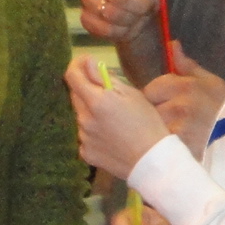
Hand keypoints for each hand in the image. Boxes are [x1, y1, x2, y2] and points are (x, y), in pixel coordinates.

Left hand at [66, 56, 175, 177]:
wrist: (152, 162)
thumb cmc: (148, 123)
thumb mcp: (132, 94)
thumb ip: (105, 78)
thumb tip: (87, 63)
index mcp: (96, 102)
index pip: (72, 76)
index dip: (77, 65)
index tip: (87, 62)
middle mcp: (84, 119)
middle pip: (75, 95)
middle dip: (87, 89)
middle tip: (109, 95)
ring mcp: (83, 138)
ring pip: (80, 116)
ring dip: (91, 111)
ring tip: (114, 120)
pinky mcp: (85, 153)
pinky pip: (85, 135)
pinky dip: (93, 131)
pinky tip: (111, 136)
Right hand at [79, 0, 188, 43]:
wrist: (141, 14)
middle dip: (133, 5)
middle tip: (147, 7)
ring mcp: (88, 0)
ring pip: (105, 12)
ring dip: (127, 20)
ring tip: (138, 17)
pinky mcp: (87, 18)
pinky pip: (98, 27)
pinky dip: (117, 31)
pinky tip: (126, 28)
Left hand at [142, 40, 224, 156]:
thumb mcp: (211, 83)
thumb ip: (187, 66)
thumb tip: (172, 44)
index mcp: (186, 86)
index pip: (151, 90)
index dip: (156, 98)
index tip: (165, 104)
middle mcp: (180, 106)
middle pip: (149, 110)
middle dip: (154, 115)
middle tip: (168, 121)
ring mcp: (179, 129)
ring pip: (152, 128)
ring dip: (157, 131)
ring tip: (170, 135)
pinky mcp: (178, 149)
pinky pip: (160, 146)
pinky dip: (163, 147)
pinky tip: (173, 147)